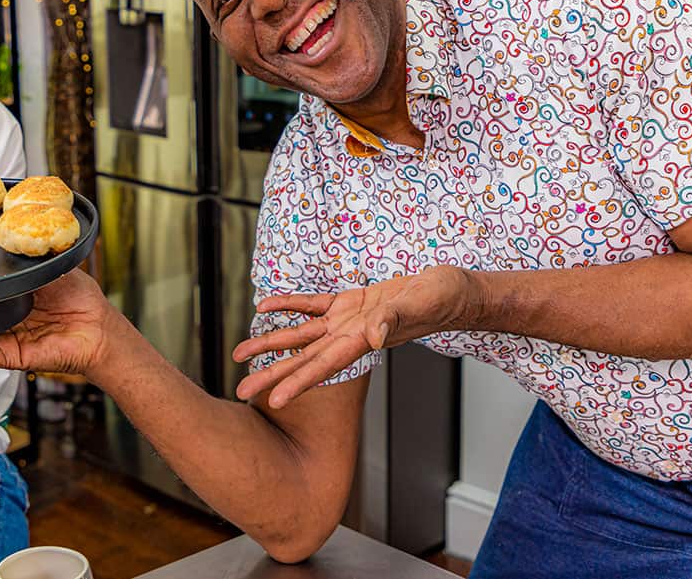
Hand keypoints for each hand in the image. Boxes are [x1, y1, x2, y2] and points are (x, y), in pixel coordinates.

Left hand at [231, 266, 478, 407]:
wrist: (451, 290)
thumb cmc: (441, 299)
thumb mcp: (418, 305)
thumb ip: (393, 321)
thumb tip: (373, 337)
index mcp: (362, 341)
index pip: (323, 366)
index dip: (297, 383)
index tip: (271, 401)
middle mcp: (349, 336)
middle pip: (303, 359)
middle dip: (272, 375)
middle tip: (241, 391)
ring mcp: (347, 320)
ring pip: (300, 335)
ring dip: (270, 343)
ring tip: (240, 354)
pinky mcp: (350, 302)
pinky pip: (312, 305)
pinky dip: (289, 305)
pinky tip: (265, 307)